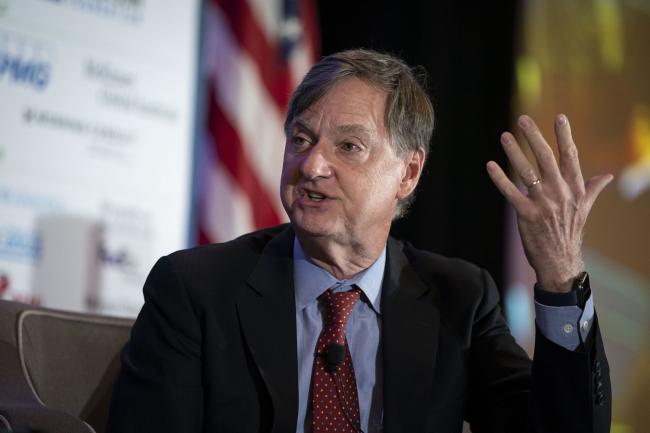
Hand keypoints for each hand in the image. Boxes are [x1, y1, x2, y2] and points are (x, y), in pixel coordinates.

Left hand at [486, 114, 612, 292]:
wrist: (560, 261)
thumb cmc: (570, 232)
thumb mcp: (585, 209)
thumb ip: (592, 188)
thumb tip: (608, 176)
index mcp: (575, 189)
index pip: (570, 156)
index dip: (565, 136)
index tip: (560, 117)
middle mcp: (560, 193)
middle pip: (546, 158)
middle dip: (535, 137)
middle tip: (523, 119)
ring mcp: (543, 204)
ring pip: (527, 172)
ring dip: (514, 152)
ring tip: (504, 136)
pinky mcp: (526, 215)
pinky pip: (511, 193)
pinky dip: (500, 178)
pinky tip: (490, 165)